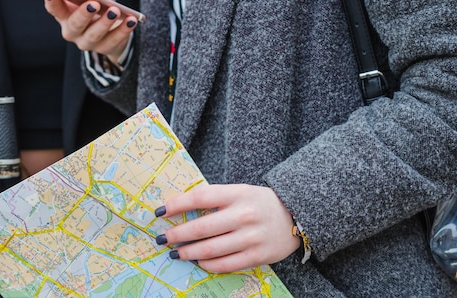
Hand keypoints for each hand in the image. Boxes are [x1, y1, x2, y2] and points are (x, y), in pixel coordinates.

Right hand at [44, 0, 137, 64]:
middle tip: (94, 3)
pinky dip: (123, 30)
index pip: (54, 8)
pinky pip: (114, 41)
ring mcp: (88, 42)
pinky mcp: (105, 48)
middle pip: (75, 25)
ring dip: (104, 23)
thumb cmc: (98, 2)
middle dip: (84, 14)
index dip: (52, 1)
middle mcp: (72, 31)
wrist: (115, 21)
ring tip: (114, 10)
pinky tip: (131, 20)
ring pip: (94, 35)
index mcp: (64, 14)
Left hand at [155, 184, 300, 272]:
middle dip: (176, 234)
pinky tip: (197, 261)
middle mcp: (243, 215)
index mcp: (237, 193)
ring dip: (187, 252)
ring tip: (175, 253)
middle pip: (201, 227)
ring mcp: (251, 237)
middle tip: (162, 238)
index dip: (177, 205)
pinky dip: (207, 264)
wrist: (295, 215)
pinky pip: (225, 264)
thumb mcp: (238, 192)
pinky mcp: (257, 256)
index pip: (200, 197)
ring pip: (210, 249)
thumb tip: (180, 210)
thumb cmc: (258, 202)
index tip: (161, 212)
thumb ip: (214, 199)